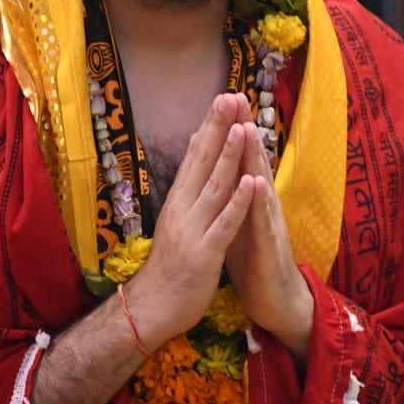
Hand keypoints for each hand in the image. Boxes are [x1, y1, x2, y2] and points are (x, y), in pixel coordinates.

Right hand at [125, 93, 254, 349]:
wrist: (151, 308)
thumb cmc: (168, 265)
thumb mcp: (176, 219)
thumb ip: (187, 187)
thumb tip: (194, 150)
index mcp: (179, 200)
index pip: (196, 155)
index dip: (210, 125)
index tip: (223, 96)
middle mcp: (184, 208)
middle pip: (203, 162)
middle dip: (219, 128)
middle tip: (230, 96)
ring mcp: (194, 229)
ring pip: (215, 187)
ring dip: (230, 156)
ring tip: (242, 127)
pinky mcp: (205, 252)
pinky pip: (225, 224)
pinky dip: (239, 202)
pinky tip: (252, 183)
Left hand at [225, 121, 313, 360]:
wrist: (276, 302)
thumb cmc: (255, 262)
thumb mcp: (237, 221)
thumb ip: (230, 195)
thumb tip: (216, 168)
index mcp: (248, 199)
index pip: (238, 158)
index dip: (230, 130)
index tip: (220, 99)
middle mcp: (261, 205)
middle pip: (251, 161)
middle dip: (243, 130)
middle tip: (235, 96)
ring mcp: (269, 224)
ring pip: (260, 185)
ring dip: (254, 158)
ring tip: (248, 128)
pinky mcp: (270, 247)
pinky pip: (263, 222)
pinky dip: (259, 202)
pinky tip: (258, 183)